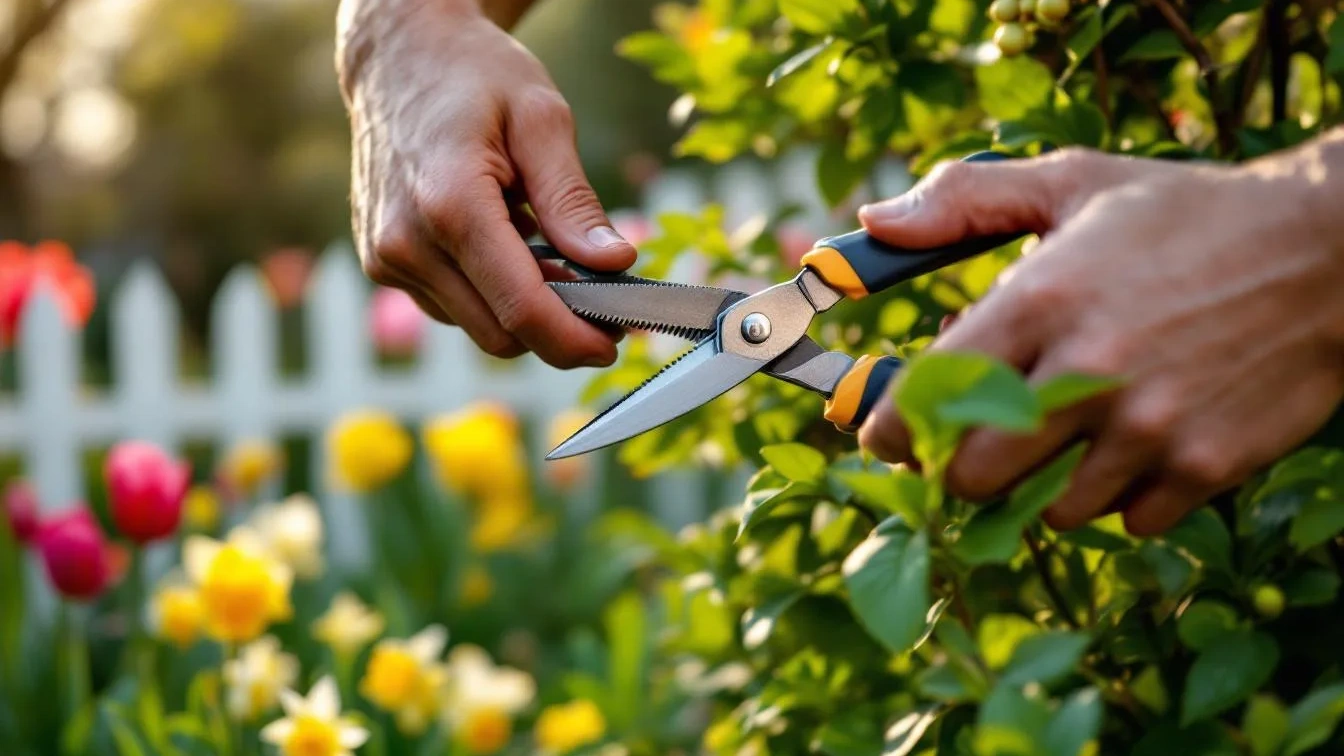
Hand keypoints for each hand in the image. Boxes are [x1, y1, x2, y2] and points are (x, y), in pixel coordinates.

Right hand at [337, 0, 635, 367]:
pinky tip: (507, 243)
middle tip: (605, 301)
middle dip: (558, 330)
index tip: (617, 342)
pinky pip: (453, 306)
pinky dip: (493, 293)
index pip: (520, 307)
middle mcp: (406, 242)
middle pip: (500, 333)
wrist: (399, 55)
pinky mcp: (383, 264)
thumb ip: (574, 201)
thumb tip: (616, 263)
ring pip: (478, 327)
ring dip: (525, 309)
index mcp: (449, 203)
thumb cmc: (474, 75)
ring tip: (548, 249)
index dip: (575, 339)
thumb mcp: (542, 120)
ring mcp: (387, 258)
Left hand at [855, 139, 1343, 534]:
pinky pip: (1131, 520)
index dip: (891, 432)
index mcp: (1042, 301)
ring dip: (1048, 482)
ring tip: (1074, 429)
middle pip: (974, 477)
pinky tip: (1138, 443)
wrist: (1331, 249)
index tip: (889, 436)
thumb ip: (963, 200)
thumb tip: (875, 226)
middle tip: (977, 441)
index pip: (926, 400)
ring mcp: (1150, 428)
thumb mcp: (1073, 183)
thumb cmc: (1187, 214)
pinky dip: (1123, 495)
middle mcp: (1087, 373)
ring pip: (1052, 510)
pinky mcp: (1206, 465)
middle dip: (961, 467)